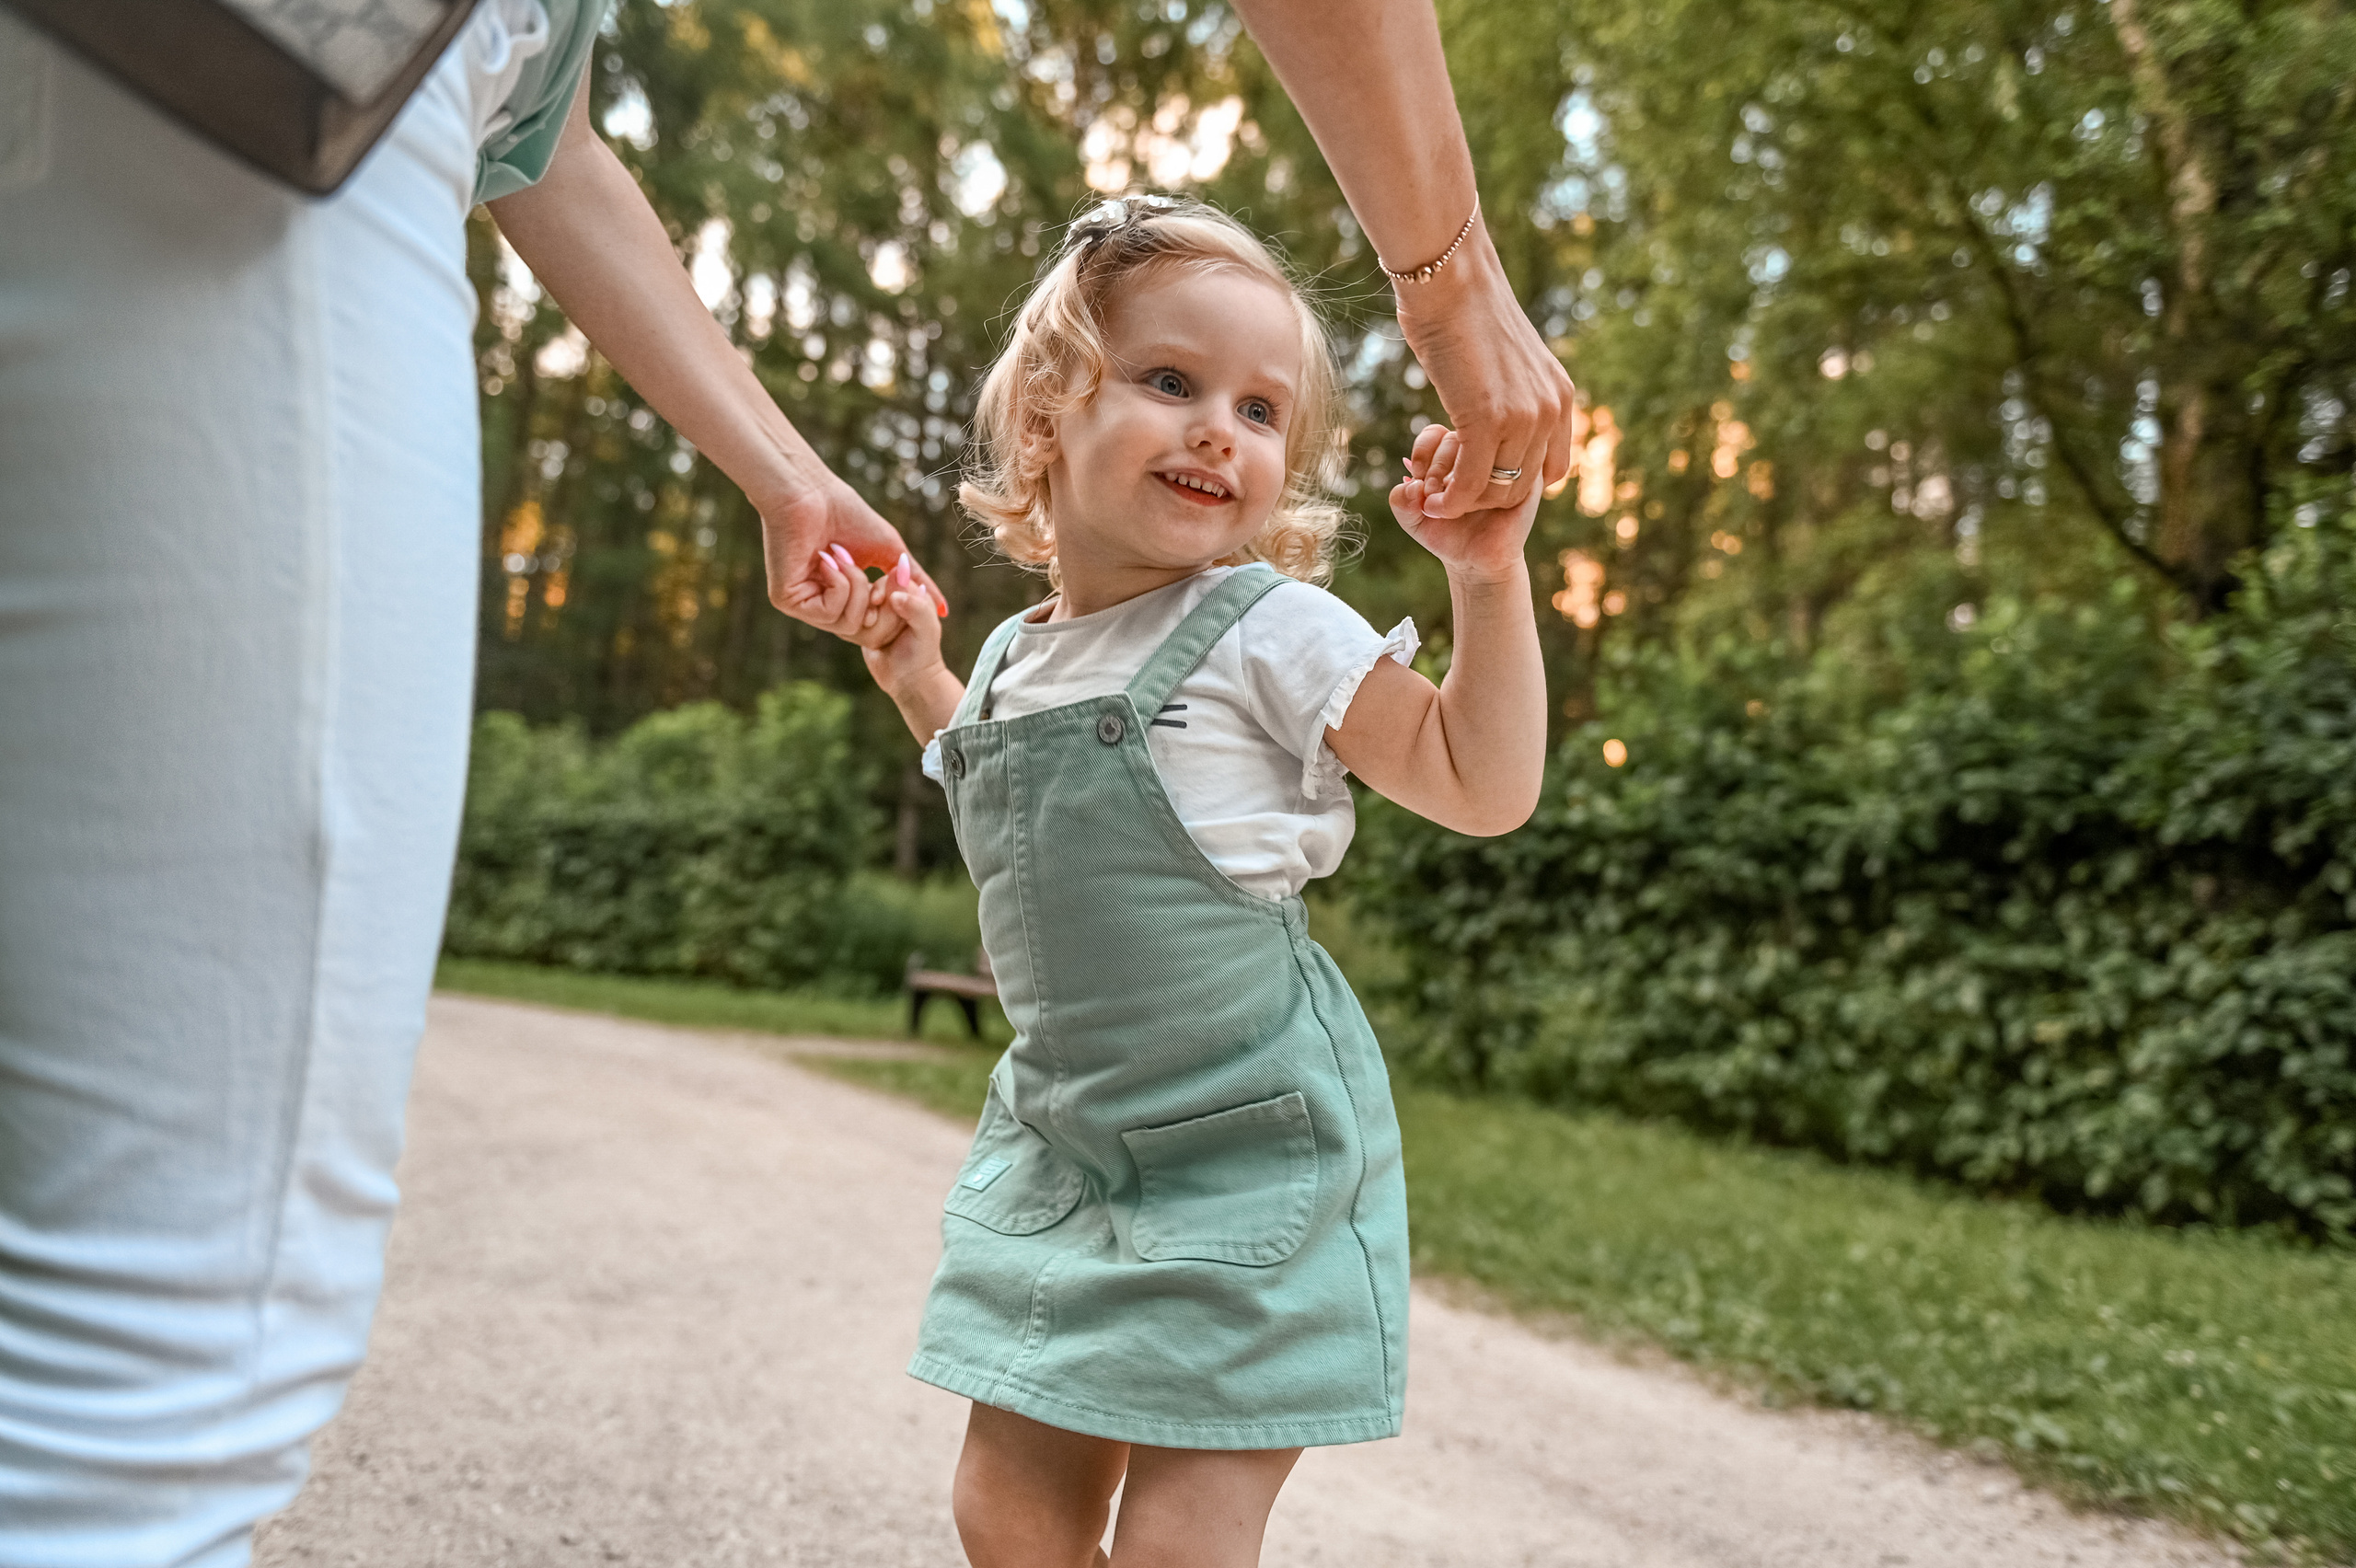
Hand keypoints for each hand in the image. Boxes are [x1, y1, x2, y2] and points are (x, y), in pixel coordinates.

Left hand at [765, 471, 947, 627]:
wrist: (811, 491)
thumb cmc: (848, 515)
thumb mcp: (892, 553)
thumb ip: (915, 583)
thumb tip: (943, 611)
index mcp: (841, 596)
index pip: (874, 625)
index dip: (891, 606)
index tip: (891, 578)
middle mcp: (820, 604)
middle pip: (865, 633)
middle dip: (878, 600)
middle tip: (873, 571)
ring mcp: (803, 604)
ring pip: (848, 626)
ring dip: (856, 587)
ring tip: (842, 554)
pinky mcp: (786, 600)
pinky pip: (829, 615)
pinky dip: (839, 585)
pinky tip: (826, 558)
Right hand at [861, 556, 949, 702]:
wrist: (908, 681)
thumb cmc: (922, 654)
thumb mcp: (926, 630)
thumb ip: (916, 608)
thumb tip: (895, 595)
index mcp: (912, 592)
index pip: (891, 576)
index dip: (882, 586)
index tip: (877, 600)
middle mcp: (894, 597)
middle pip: (870, 588)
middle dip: (871, 606)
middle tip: (872, 621)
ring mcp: (876, 610)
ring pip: (856, 603)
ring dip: (861, 619)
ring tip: (874, 637)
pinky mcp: (863, 623)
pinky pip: (848, 617)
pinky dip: (852, 628)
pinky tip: (865, 641)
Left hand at [1390, 423, 1539, 581]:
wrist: (1478, 563)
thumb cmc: (1447, 535)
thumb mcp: (1413, 519)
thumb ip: (1400, 501)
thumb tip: (1410, 484)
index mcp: (1455, 453)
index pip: (1437, 433)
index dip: (1423, 453)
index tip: (1416, 480)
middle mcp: (1483, 451)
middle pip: (1459, 435)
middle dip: (1437, 466)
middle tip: (1433, 494)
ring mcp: (1508, 461)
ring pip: (1484, 448)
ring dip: (1462, 478)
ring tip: (1454, 504)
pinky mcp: (1530, 477)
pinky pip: (1511, 468)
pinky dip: (1487, 487)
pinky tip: (1477, 505)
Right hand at [1394, 234, 1575, 520]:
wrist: (1450, 278)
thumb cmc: (1463, 309)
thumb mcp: (1504, 359)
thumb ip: (1510, 391)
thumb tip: (1490, 404)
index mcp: (1560, 394)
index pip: (1550, 469)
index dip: (1513, 481)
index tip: (1480, 478)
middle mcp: (1550, 409)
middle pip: (1523, 485)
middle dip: (1486, 498)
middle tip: (1450, 492)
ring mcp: (1523, 417)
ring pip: (1499, 490)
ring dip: (1467, 503)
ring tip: (1438, 496)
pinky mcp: (1488, 421)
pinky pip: (1472, 483)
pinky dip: (1452, 501)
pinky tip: (1434, 500)